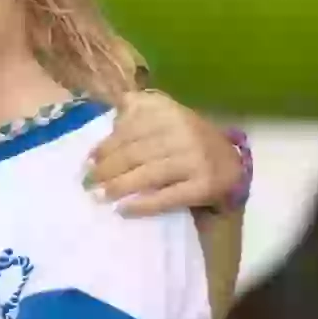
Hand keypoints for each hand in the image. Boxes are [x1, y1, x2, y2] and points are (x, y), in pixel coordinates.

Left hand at [86, 90, 241, 217]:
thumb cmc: (186, 140)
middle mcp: (183, 131)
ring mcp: (195, 158)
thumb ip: (138, 109)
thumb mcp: (165, 116)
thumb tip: (107, 113)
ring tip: (98, 196)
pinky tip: (123, 210)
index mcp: (169, 111)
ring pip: (147, 175)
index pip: (128, 129)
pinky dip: (142, 206)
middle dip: (105, 169)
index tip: (88, 160)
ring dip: (118, 187)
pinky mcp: (204, 186)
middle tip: (87, 182)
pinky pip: (166, 197)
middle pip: (134, 153)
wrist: (230, 164)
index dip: (105, 146)